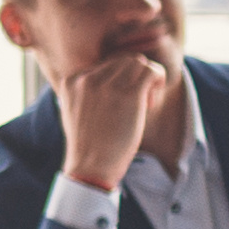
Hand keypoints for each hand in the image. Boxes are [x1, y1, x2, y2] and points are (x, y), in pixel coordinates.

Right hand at [55, 47, 166, 191]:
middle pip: (122, 60)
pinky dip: (157, 81)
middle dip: (133, 78)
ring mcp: (107, 85)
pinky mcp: (129, 95)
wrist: (90, 168)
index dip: (117, 81)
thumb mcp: (75, 112)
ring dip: (146, 79)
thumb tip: (112, 80)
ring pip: (137, 62)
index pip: (103, 65)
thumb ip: (86, 93)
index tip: (119, 103)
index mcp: (71, 81)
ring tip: (144, 103)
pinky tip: (150, 103)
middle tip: (137, 103)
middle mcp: (87, 79)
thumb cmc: (87, 146)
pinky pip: (151, 72)